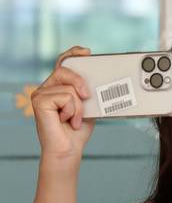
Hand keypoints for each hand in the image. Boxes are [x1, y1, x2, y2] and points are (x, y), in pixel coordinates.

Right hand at [31, 45, 94, 160]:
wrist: (69, 150)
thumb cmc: (78, 130)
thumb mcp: (89, 107)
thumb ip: (89, 92)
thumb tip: (101, 81)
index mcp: (60, 86)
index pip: (64, 63)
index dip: (74, 53)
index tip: (87, 52)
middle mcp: (49, 87)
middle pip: (65, 69)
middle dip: (80, 82)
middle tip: (87, 97)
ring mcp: (41, 93)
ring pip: (69, 87)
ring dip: (78, 106)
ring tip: (75, 119)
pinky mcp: (39, 101)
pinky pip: (65, 97)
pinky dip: (72, 110)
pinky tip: (67, 121)